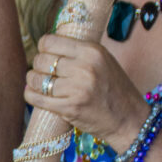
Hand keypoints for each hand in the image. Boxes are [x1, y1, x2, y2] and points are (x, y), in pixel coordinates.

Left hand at [26, 34, 148, 153]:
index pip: (49, 41)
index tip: (47, 55)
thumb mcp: (103, 60)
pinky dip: (31, 96)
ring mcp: (76, 89)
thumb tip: (48, 45)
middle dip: (38, 67)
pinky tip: (35, 95)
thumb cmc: (115, 89)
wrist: (129, 119)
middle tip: (44, 73)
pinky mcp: (70, 108)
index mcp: (92, 51)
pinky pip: (36, 98)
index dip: (43, 48)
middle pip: (41, 60)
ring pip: (36, 79)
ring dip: (33, 82)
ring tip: (40, 85)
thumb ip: (79, 52)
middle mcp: (84, 67)